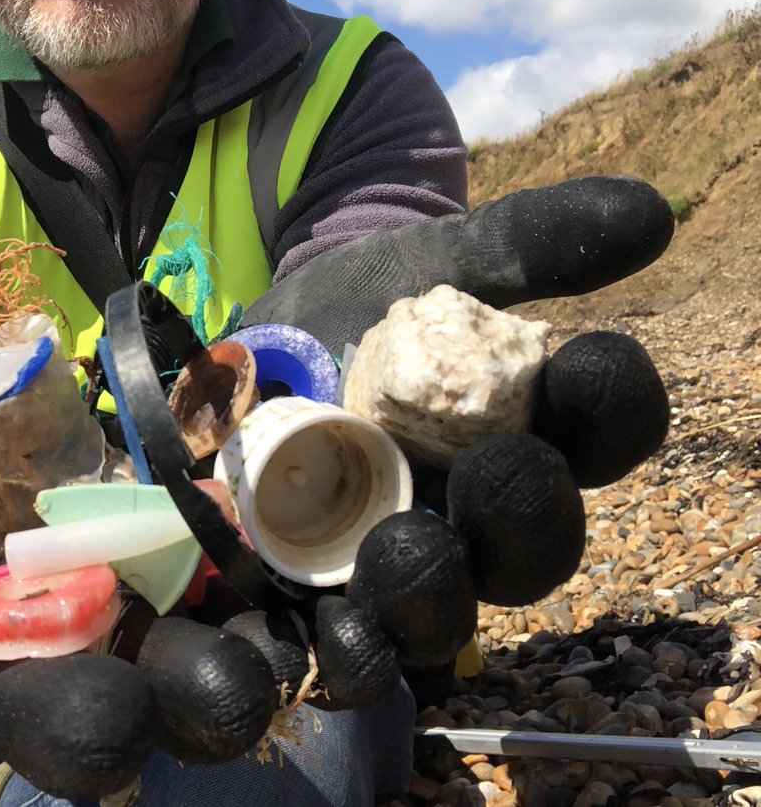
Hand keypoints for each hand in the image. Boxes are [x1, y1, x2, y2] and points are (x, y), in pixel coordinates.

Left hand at [233, 175, 673, 703]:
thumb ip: (519, 245)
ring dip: (423, 597)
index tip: (593, 359)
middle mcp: (465, 523)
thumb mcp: (417, 268)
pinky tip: (265, 659)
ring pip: (426, 621)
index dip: (608, 406)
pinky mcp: (297, 611)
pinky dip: (286, 669)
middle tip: (505, 470)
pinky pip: (305, 659)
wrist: (233, 355)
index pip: (593, 434)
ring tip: (405, 550)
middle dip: (522, 518)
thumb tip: (647, 211)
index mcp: (515, 438)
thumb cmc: (346, 314)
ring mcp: (382, 578)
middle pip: (524, 552)